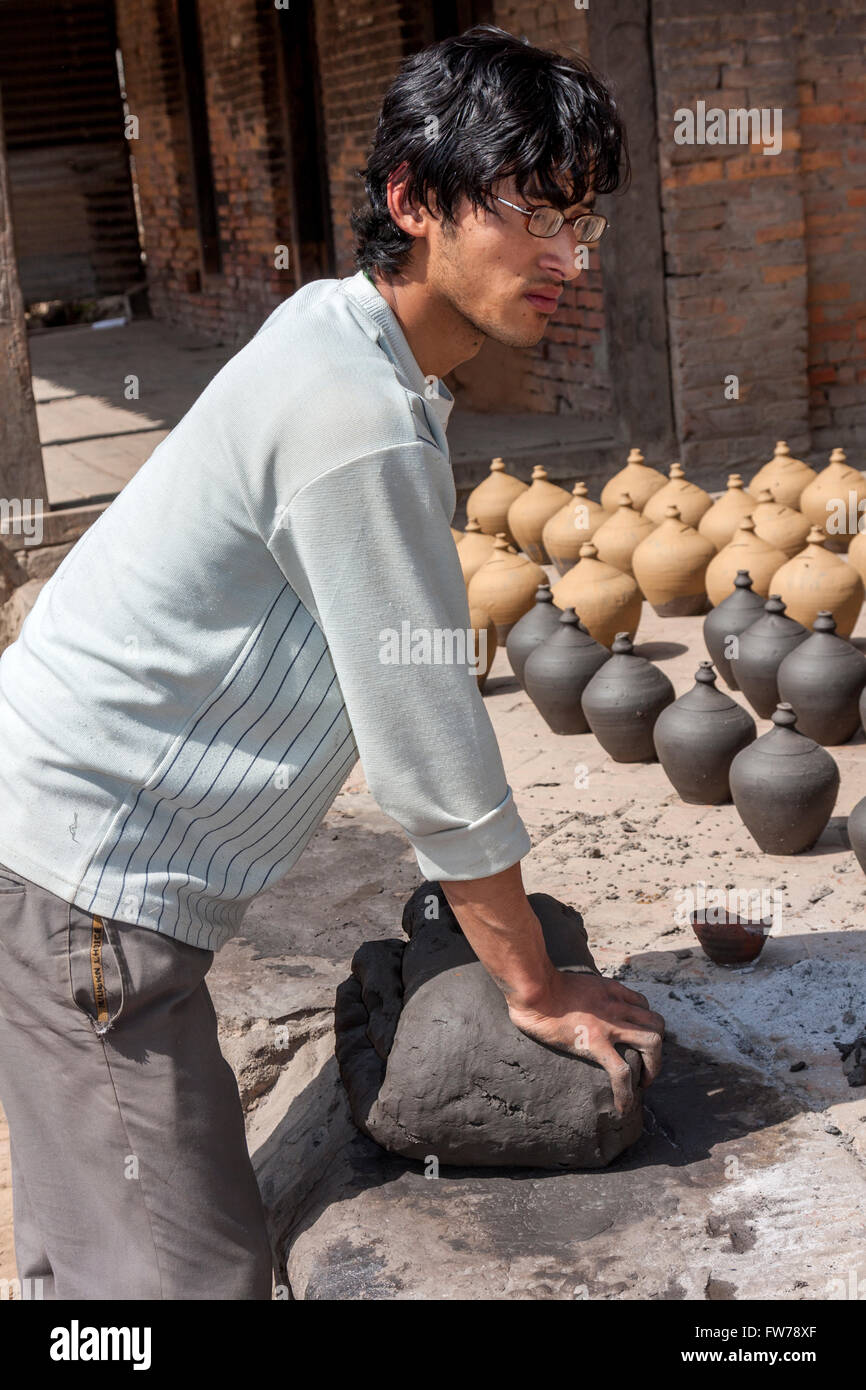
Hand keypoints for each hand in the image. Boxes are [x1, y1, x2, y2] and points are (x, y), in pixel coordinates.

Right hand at [505, 970, 664, 1115]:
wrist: (534, 988)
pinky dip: (626, 1093)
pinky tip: (622, 1107)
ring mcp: (609, 1025)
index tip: (636, 1038)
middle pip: (656, 1023)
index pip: (643, 1004)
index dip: (644, 1023)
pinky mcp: (595, 1043)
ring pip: (652, 1042)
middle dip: (658, 1047)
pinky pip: (620, 1072)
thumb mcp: (572, 981)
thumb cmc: (540, 984)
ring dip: (654, 1066)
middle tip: (646, 1065)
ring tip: (643, 1084)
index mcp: (611, 991)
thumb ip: (581, 993)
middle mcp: (616, 1006)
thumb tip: (570, 1002)